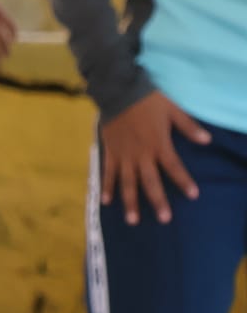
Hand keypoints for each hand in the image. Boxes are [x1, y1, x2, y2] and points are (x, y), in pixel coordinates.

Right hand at [100, 90, 210, 226]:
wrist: (118, 92)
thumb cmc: (148, 101)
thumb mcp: (173, 110)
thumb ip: (188, 126)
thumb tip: (207, 140)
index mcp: (158, 144)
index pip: (174, 167)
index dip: (183, 181)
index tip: (193, 195)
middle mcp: (141, 155)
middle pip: (150, 181)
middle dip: (158, 200)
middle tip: (164, 219)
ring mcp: (123, 156)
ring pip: (127, 182)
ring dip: (130, 202)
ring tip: (133, 221)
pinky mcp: (110, 152)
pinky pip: (107, 173)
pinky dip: (106, 187)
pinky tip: (106, 202)